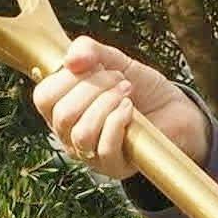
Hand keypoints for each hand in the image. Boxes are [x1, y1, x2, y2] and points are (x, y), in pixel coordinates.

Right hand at [31, 36, 211, 181]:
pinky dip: (118, 121)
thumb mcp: (113, 60)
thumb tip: (69, 60)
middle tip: (118, 79)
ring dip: (106, 104)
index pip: (44, 97)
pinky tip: (130, 110)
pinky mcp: (114, 167)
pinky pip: (104, 148)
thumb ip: (89, 51)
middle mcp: (69, 136)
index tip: (98, 65)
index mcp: (61, 109)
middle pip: (63, 115)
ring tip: (126, 92)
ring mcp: (90, 155)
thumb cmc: (139, 87)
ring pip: (81, 133)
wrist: (174, 109)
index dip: (68, 77)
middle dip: (93, 88)